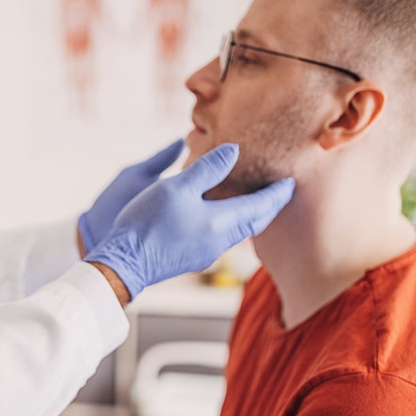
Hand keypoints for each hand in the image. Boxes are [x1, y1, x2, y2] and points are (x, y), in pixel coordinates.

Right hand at [84, 143, 293, 298]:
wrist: (124, 263)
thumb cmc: (148, 222)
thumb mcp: (177, 187)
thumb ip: (207, 169)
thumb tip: (233, 151)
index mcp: (222, 222)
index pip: (261, 206)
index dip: (278, 193)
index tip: (291, 182)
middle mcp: (221, 241)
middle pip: (254, 223)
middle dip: (268, 206)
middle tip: (278, 191)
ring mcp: (207, 253)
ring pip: (238, 232)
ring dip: (248, 216)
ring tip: (250, 199)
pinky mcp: (192, 258)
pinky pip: (221, 238)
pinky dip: (229, 224)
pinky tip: (217, 216)